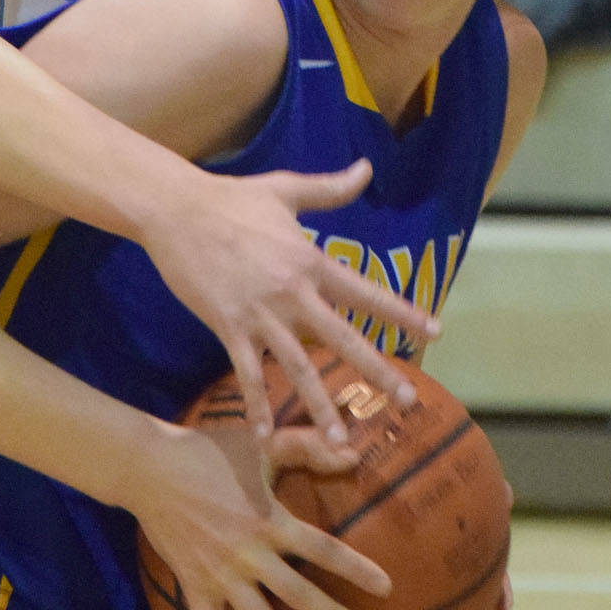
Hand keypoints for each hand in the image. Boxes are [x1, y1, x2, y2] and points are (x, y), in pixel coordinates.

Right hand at [134, 415, 390, 609]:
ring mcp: (220, 575)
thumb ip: (307, 447)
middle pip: (298, 595)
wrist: (149, 469)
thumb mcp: (261, 444)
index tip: (385, 589)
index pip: (323, 551)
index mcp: (270, 521)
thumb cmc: (209, 452)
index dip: (356, 570)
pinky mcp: (194, 585)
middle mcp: (249, 555)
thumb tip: (352, 453)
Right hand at [135, 159, 440, 450]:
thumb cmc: (232, 198)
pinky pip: (246, 374)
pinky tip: (265, 437)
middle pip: (342, 338)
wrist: (176, 210)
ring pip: (298, 368)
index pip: (366, 292)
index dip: (402, 313)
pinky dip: (256, 406)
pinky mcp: (227, 327)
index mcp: (311, 261)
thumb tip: (367, 168)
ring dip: (321, 406)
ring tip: (342, 441)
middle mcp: (292, 292)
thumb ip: (330, 187)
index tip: (434, 333)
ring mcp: (259, 314)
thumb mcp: (286, 189)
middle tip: (408, 401)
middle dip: (378, 371)